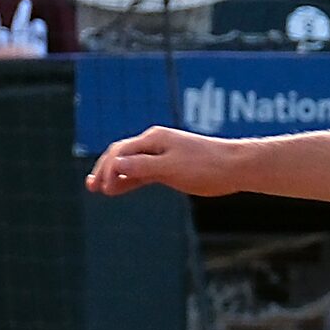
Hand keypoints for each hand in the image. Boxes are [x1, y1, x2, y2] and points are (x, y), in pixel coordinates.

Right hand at [87, 125, 249, 196]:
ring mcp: (164, 154)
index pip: (120, 152)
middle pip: (122, 155)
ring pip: (133, 165)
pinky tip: (122, 188)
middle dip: (105, 170)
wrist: (237, 167)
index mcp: (153, 139)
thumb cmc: (206, 166)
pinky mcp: (173, 166)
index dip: (107, 169)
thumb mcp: (171, 168)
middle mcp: (156, 143)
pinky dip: (133, 179)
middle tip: (91, 187)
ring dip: (116, 176)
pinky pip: (146, 172)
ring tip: (100, 190)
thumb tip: (116, 164)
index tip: (102, 188)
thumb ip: (143, 166)